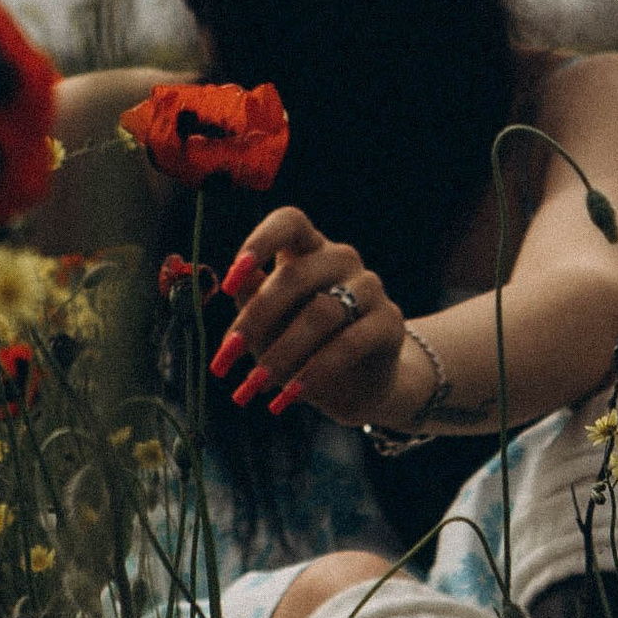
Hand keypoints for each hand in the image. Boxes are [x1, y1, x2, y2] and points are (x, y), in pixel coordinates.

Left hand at [208, 206, 407, 426]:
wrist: (357, 385)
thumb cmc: (301, 345)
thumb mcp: (268, 324)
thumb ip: (250, 301)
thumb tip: (227, 286)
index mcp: (308, 249)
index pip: (289, 221)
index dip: (260, 242)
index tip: (230, 280)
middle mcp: (341, 259)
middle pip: (296, 275)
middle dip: (256, 319)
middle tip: (227, 357)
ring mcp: (370, 288)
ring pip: (321, 312)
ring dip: (281, 353)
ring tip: (254, 385)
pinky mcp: (390, 322)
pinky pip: (349, 344)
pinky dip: (314, 372)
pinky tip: (290, 396)